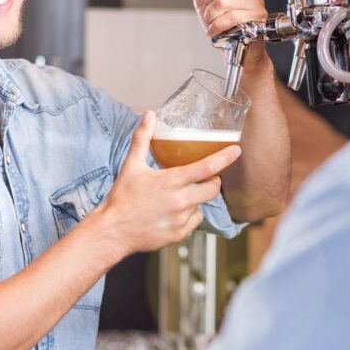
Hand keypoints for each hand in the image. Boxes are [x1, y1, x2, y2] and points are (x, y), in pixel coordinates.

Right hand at [93, 111, 241, 255]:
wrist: (113, 231)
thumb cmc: (122, 198)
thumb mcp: (131, 165)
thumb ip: (142, 138)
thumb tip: (148, 115)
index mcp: (170, 182)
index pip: (205, 168)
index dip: (224, 158)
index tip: (236, 151)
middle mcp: (179, 201)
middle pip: (213, 188)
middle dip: (214, 180)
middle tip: (206, 176)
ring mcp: (181, 219)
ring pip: (202, 204)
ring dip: (197, 197)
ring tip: (178, 195)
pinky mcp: (180, 234)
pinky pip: (195, 220)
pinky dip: (189, 214)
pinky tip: (173, 211)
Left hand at [180, 0, 267, 37]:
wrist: (236, 47)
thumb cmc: (222, 22)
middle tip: (210, 8)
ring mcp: (253, 1)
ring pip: (222, 0)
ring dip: (211, 15)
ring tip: (214, 20)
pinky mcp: (257, 17)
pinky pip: (230, 17)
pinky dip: (217, 26)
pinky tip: (216, 29)